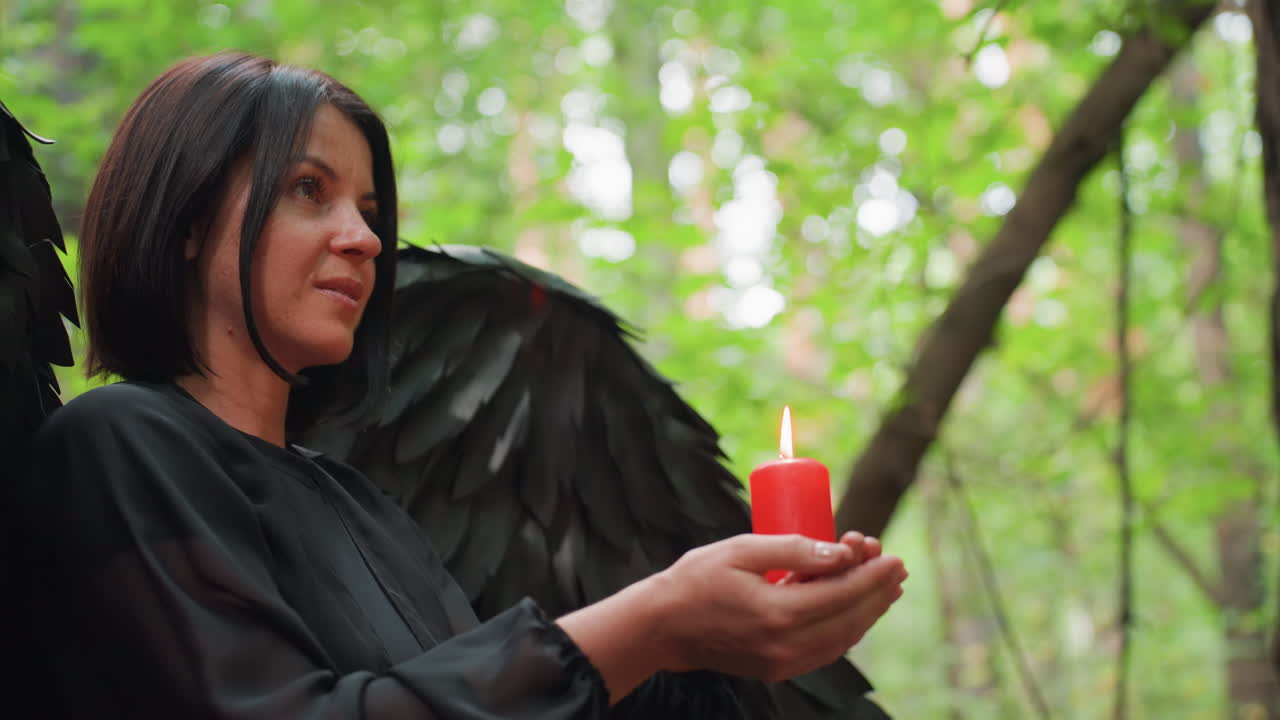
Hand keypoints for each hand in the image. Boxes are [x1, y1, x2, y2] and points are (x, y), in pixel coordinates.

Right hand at [652, 533, 905, 682]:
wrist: (662, 627)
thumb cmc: (696, 580)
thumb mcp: (741, 550)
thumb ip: (793, 550)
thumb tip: (841, 553)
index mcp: (777, 613)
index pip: (842, 594)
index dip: (872, 576)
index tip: (892, 557)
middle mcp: (785, 645)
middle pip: (849, 619)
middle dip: (877, 592)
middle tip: (897, 568)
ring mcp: (782, 663)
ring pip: (842, 639)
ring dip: (867, 612)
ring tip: (884, 588)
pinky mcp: (777, 670)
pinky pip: (825, 650)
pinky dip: (845, 629)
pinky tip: (854, 611)